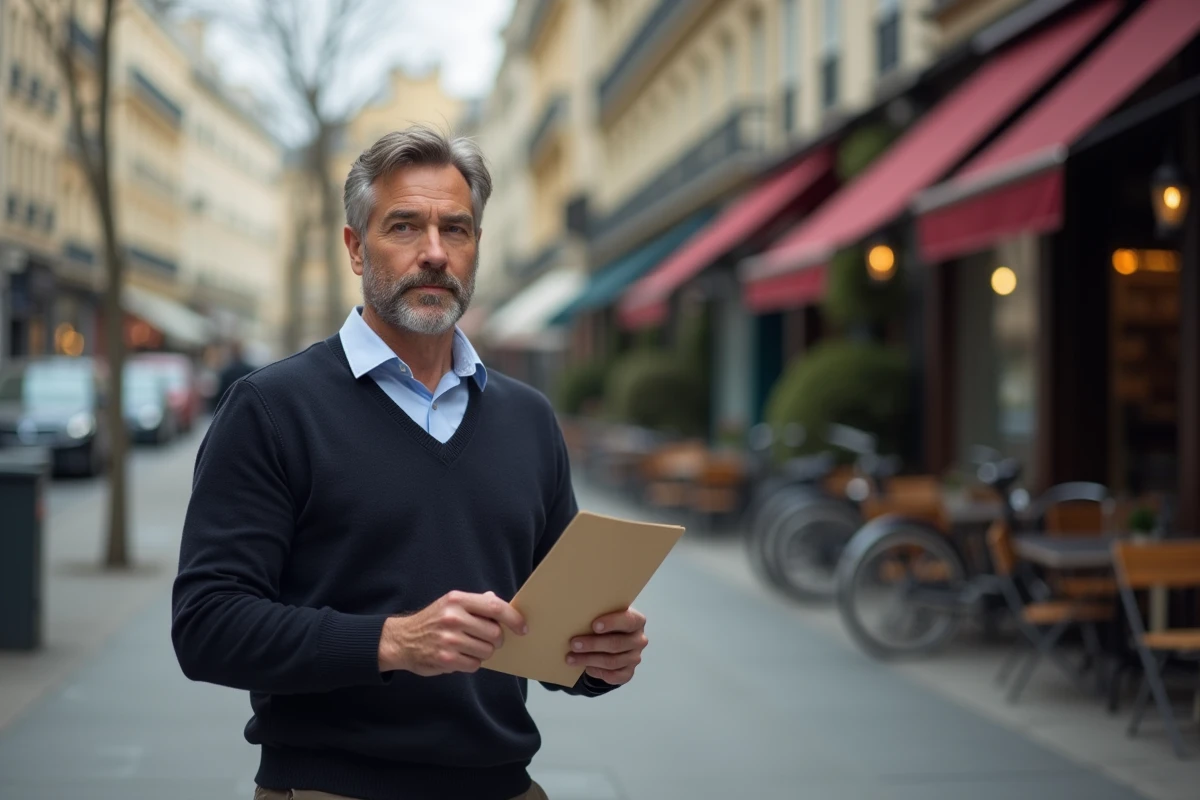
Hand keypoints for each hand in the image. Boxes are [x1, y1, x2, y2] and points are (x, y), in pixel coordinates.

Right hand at [378, 590, 526, 675]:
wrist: (401, 639)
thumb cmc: (432, 620)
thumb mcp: (451, 603)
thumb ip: (476, 603)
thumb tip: (499, 602)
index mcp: (457, 600)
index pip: (495, 607)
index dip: (513, 618)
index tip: (522, 628)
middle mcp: (453, 618)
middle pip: (494, 633)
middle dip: (496, 640)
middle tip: (488, 639)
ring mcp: (449, 639)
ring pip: (486, 651)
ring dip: (483, 652)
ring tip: (469, 647)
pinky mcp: (445, 659)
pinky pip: (474, 665)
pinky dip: (471, 663)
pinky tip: (459, 656)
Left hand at [565, 607, 646, 684]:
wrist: (610, 641)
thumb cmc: (605, 623)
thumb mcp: (604, 614)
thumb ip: (597, 612)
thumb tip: (576, 615)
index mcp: (636, 621)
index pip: (628, 621)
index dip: (612, 623)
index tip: (594, 625)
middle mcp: (639, 640)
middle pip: (616, 644)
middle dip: (593, 644)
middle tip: (573, 644)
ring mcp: (634, 658)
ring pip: (612, 661)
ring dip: (589, 660)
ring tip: (570, 657)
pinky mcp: (628, 672)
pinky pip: (613, 676)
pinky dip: (597, 672)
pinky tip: (586, 667)